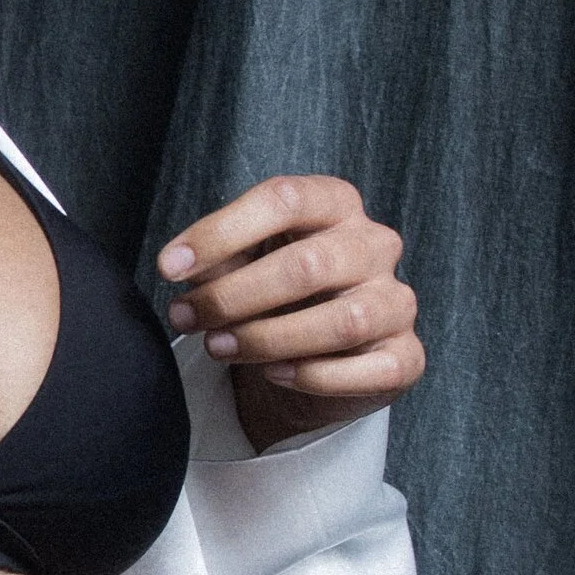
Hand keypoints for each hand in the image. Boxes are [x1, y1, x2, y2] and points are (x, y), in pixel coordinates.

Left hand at [157, 175, 424, 454]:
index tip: (169, 267)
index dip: (220, 232)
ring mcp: (396, 301)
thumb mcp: (239, 264)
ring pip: (342, 321)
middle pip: (309, 265)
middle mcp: (375, 245)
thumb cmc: (270, 295)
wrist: (308, 357)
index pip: (284, 199)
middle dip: (235, 295)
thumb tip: (180, 268)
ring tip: (218, 347)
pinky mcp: (405, 357)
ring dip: (268, 338)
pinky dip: (315, 376)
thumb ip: (216, 261)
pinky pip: (369, 369)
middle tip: (187, 317)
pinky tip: (274, 375)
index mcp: (335, 203)